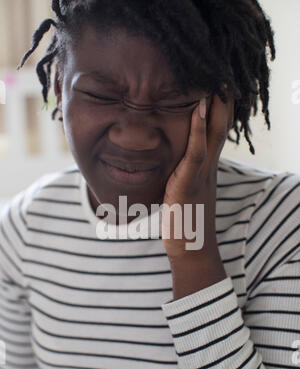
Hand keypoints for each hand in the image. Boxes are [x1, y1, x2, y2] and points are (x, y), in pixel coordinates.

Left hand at [162, 86, 233, 261]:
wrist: (190, 250)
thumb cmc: (185, 222)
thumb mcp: (183, 191)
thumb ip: (181, 173)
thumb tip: (170, 161)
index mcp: (206, 167)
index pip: (216, 130)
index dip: (219, 106)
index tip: (216, 82)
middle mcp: (209, 167)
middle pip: (221, 125)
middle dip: (223, 98)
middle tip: (222, 70)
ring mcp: (201, 175)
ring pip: (214, 134)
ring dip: (216, 105)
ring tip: (216, 77)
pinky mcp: (189, 185)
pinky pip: (196, 153)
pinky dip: (198, 130)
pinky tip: (198, 109)